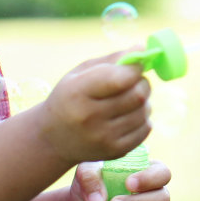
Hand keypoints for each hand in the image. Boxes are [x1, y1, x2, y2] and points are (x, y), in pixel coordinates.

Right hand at [35, 51, 152, 163]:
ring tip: (129, 98)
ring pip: (145, 111)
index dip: (135, 68)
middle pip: (138, 95)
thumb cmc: (70, 97)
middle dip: (142, 82)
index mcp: (77, 93)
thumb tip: (142, 48)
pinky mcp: (115, 152)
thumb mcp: (81, 73)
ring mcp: (103, 138)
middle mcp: (89, 118)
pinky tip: (128, 114)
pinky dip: (143, 118)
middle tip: (134, 80)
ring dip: (144, 100)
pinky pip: (145, 128)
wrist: (54, 139)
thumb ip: (113, 59)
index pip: (120, 79)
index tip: (136, 64)